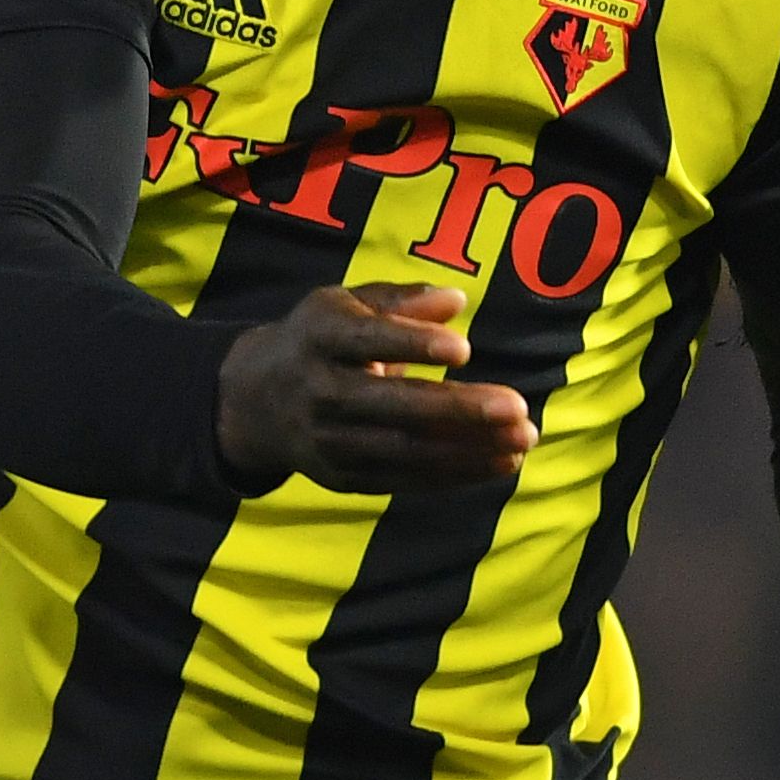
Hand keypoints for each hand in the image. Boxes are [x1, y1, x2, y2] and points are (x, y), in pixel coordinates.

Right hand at [215, 282, 536, 494]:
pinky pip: (406, 480)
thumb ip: (401, 299)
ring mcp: (329, 442)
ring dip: (468, 449)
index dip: (413, 345)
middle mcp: (319, 391)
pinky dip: (456, 474)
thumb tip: (456, 300)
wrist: (255, 402)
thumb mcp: (346, 302)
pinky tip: (501, 463)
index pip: (367, 340)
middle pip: (392, 405)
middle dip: (458, 410)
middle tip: (518, 407)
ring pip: (404, 450)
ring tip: (524, 439)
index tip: (464, 349)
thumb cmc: (321, 339)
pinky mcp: (343, 478)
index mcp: (319, 336)